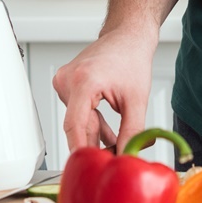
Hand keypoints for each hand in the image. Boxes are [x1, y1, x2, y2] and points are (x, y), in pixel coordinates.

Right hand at [52, 27, 158, 152]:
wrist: (128, 37)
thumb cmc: (132, 59)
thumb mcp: (137, 100)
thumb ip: (131, 131)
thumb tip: (125, 156)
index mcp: (84, 81)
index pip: (74, 125)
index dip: (80, 149)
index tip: (86, 166)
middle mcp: (68, 79)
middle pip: (76, 124)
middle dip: (93, 144)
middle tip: (111, 158)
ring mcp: (64, 80)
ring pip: (77, 119)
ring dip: (95, 132)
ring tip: (114, 142)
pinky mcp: (66, 83)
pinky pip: (76, 111)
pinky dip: (91, 121)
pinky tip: (106, 131)